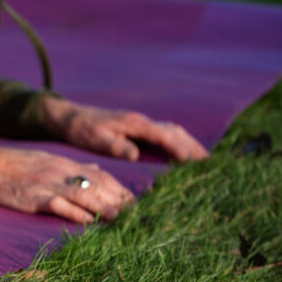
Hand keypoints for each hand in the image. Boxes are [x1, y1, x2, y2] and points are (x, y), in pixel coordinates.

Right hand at [0, 139, 133, 222]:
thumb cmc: (15, 164)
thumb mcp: (47, 160)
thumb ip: (73, 167)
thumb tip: (97, 171)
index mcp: (65, 163)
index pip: (101, 176)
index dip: (121, 190)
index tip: (137, 203)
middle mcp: (61, 172)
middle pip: (98, 186)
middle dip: (120, 201)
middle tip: (139, 217)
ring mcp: (48, 184)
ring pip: (83, 195)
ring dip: (104, 209)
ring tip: (122, 221)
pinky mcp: (34, 197)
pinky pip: (60, 205)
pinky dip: (76, 214)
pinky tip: (89, 223)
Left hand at [41, 97, 209, 161]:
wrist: (70, 117)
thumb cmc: (81, 130)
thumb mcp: (95, 140)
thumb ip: (115, 146)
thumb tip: (135, 154)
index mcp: (133, 123)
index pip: (163, 136)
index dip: (181, 149)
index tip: (196, 162)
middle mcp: (140, 120)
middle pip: (174, 132)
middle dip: (193, 147)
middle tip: (211, 164)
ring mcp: (140, 122)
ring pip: (172, 130)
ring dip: (188, 143)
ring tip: (205, 159)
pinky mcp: (137, 126)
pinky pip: (164, 131)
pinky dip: (178, 139)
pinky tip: (184, 149)